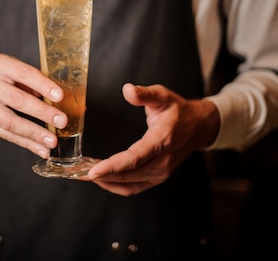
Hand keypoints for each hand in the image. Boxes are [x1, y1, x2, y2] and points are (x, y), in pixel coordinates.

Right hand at [0, 53, 67, 158]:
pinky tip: (40, 148)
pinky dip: (25, 143)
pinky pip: (5, 134)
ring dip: (34, 134)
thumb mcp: (17, 69)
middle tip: (61, 121)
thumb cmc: (4, 75)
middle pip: (16, 100)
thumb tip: (64, 100)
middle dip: (42, 113)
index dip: (43, 85)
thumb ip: (36, 82)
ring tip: (52, 141)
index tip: (60, 96)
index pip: (23, 74)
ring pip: (9, 122)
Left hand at [86, 83, 219, 195]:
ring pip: (129, 184)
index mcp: (162, 140)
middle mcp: (163, 161)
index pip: (135, 158)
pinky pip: (134, 187)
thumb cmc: (178, 110)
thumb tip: (127, 90)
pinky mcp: (157, 177)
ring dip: (106, 182)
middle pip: (129, 174)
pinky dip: (116, 186)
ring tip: (83, 175)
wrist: (199, 127)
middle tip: (77, 172)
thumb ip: (145, 93)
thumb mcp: (163, 95)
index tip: (93, 171)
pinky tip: (101, 179)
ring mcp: (161, 173)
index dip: (113, 166)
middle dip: (102, 176)